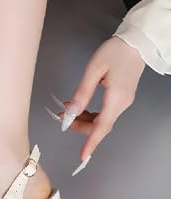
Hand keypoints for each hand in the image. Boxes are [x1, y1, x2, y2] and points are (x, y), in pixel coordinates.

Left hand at [56, 36, 145, 163]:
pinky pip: (105, 112)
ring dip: (84, 119)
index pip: (102, 127)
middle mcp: (122, 104)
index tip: (83, 156)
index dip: (91, 142)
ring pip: (102, 120)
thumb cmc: (115, 52)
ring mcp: (123, 101)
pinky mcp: (121, 97)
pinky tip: (79, 106)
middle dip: (80, 126)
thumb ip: (82, 93)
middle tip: (62, 118)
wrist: (136, 42)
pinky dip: (91, 113)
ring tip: (67, 111)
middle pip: (100, 125)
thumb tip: (71, 112)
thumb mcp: (94, 70)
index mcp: (116, 98)